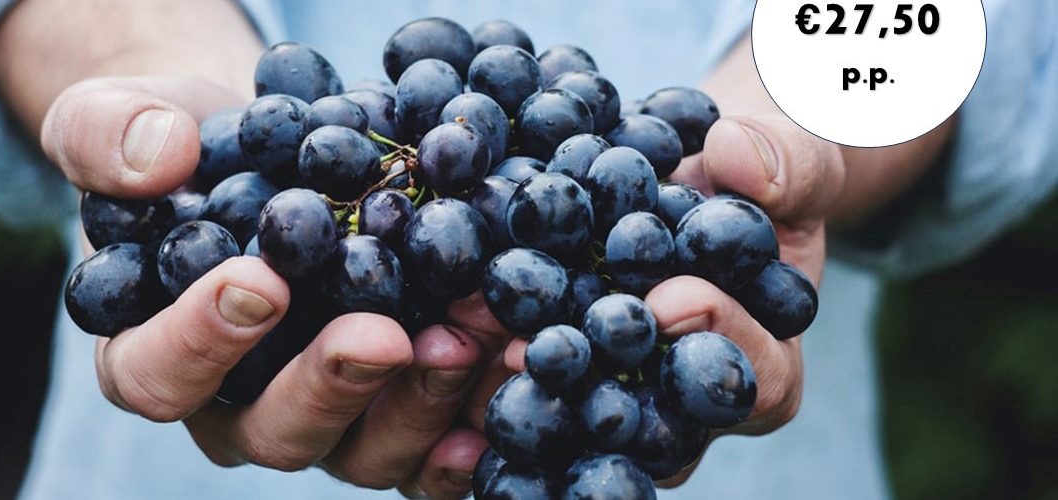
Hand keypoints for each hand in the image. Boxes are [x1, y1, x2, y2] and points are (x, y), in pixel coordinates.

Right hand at [42, 75, 502, 498]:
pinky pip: (430, 444)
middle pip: (274, 432)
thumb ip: (109, 136)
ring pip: (363, 449)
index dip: (201, 342)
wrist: (272, 154)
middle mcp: (238, 405)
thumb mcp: (121, 118)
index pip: (157, 375)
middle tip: (384, 335)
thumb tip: (159, 159)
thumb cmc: (187, 149)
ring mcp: (324, 415)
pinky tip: (507, 375)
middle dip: (333, 386)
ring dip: (420, 401)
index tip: (260, 282)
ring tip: (470, 337)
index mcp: (153, 353)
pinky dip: (470, 420)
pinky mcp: (391, 408)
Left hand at [490, 113, 845, 487]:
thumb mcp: (792, 160)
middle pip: (655, 422)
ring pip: (581, 416)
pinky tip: (446, 331)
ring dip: (528, 384)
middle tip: (543, 350)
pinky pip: (532, 382)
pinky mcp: (565, 374)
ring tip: (479, 342)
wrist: (699, 181)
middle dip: (600, 381)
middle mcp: (688, 403)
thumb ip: (784, 163)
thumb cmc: (760, 179)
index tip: (672, 299)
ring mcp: (622, 395)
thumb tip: (738, 157)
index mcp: (765, 365)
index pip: (757, 379)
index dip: (720, 340)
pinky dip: (488, 358)